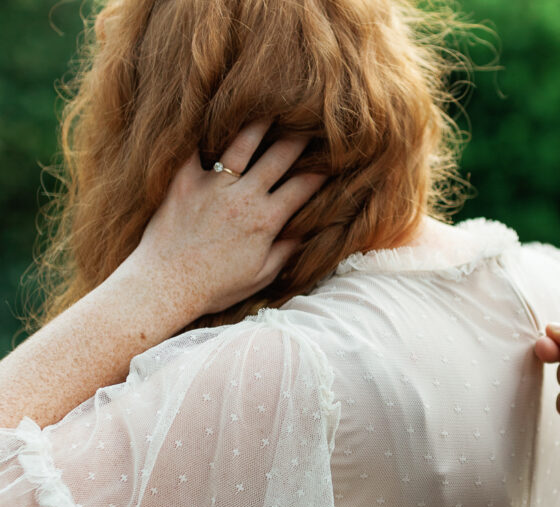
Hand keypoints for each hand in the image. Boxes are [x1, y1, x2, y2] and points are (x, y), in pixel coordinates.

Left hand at [121, 122, 325, 320]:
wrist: (167, 286)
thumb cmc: (215, 287)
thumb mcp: (259, 276)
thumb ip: (285, 252)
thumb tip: (306, 234)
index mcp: (266, 221)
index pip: (302, 188)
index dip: (319, 171)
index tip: (331, 159)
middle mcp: (244, 197)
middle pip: (279, 157)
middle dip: (298, 138)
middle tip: (310, 121)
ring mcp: (213, 185)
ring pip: (242, 143)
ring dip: (260, 122)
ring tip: (271, 105)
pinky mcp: (184, 180)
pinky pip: (195, 146)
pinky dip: (205, 127)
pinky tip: (214, 109)